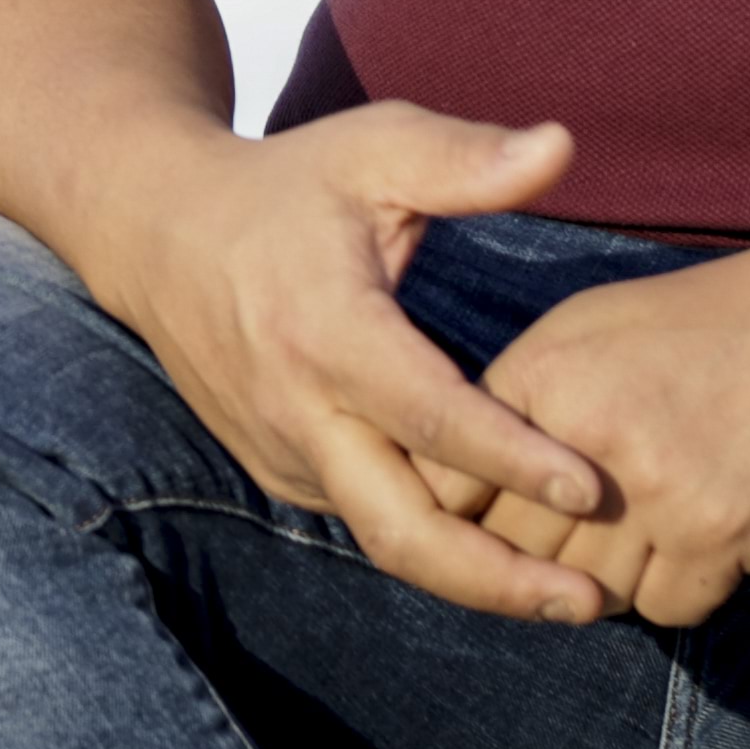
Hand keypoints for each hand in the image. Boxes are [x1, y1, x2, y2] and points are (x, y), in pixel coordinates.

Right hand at [86, 103, 623, 626]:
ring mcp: (284, 450)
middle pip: (400, 529)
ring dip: (473, 577)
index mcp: (329, 331)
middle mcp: (300, 408)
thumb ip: (465, 157)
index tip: (591, 492)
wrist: (156, 232)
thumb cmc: (282, 185)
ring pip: (384, 538)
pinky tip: (501, 552)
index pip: (431, 418)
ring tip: (567, 595)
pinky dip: (432, 546)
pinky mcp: (280, 470)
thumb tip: (563, 147)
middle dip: (496, 578)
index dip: (514, 460)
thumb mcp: (371, 148)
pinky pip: (363, 518)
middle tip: (593, 602)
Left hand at [460, 239, 749, 628]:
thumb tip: (461, 492)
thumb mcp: (589, 331)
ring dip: (608, 579)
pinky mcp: (722, 536)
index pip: (451, 494)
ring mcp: (655, 492)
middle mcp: (583, 437)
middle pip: (515, 553)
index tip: (487, 529)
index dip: (464, 522)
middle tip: (580, 536)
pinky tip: (702, 540)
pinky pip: (665, 610)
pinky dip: (678, 591)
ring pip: (588, 593)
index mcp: (539, 378)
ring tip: (646, 529)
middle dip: (535, 557)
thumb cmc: (710, 323)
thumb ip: (520, 406)